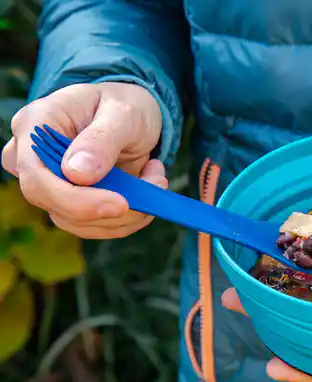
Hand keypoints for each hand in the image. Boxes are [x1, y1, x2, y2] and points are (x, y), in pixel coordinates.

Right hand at [1, 82, 165, 238]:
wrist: (134, 114)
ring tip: (156, 178)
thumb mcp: (123, 112)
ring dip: (125, 214)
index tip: (121, 203)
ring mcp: (49, 182)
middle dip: (106, 210)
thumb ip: (101, 139)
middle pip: (51, 203)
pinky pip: (93, 224)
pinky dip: (129, 217)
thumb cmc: (124, 104)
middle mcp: (33, 157)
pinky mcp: (70, 201)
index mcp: (36, 125)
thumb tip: (76, 174)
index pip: (35, 175)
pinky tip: (149, 186)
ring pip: (75, 221)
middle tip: (153, 190)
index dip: (74, 199)